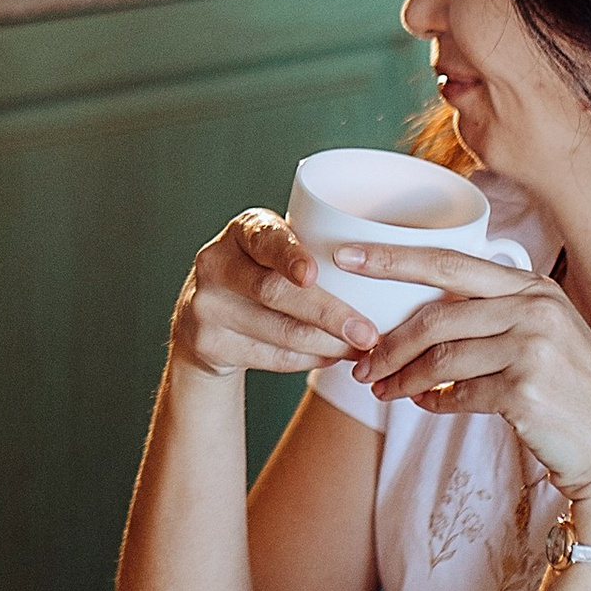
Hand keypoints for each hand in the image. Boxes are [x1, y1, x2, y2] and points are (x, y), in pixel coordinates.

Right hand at [169, 211, 385, 381]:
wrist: (205, 315)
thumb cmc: (264, 273)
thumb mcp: (277, 249)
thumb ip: (312, 250)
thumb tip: (385, 274)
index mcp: (242, 231)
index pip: (264, 239)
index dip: (288, 256)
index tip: (313, 274)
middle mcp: (216, 264)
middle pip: (275, 293)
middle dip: (328, 314)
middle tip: (368, 333)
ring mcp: (207, 306)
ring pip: (278, 331)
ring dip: (327, 344)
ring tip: (361, 348)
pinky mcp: (209, 344)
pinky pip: (271, 357)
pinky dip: (309, 359)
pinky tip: (332, 356)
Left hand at [332, 242, 590, 529]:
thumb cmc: (573, 394)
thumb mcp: (545, 337)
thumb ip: (496, 316)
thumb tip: (420, 317)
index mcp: (534, 287)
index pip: (450, 261)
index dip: (393, 258)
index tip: (347, 257)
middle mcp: (535, 310)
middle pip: (436, 314)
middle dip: (388, 339)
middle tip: (357, 359)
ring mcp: (533, 349)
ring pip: (441, 357)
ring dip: (402, 377)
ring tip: (380, 390)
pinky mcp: (526, 391)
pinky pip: (458, 394)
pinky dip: (435, 401)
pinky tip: (425, 405)